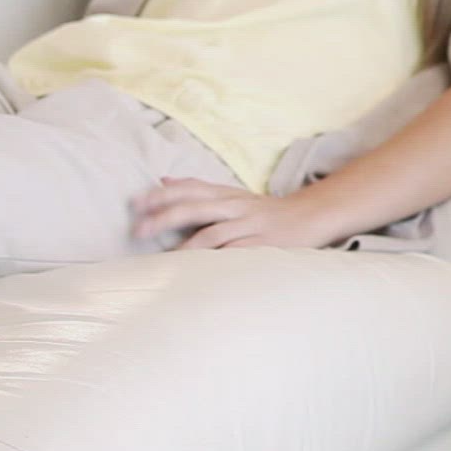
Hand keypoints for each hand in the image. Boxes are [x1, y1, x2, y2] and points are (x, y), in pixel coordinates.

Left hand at [133, 177, 335, 249]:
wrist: (314, 216)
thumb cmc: (267, 210)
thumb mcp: (234, 195)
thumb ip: (200, 189)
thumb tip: (163, 180)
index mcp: (228, 194)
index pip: (191, 189)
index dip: (163, 195)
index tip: (136, 203)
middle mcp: (237, 206)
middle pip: (196, 207)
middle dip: (165, 217)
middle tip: (139, 230)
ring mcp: (250, 226)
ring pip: (213, 233)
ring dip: (185, 246)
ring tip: (164, 257)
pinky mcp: (262, 245)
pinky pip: (234, 253)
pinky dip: (215, 261)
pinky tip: (198, 269)